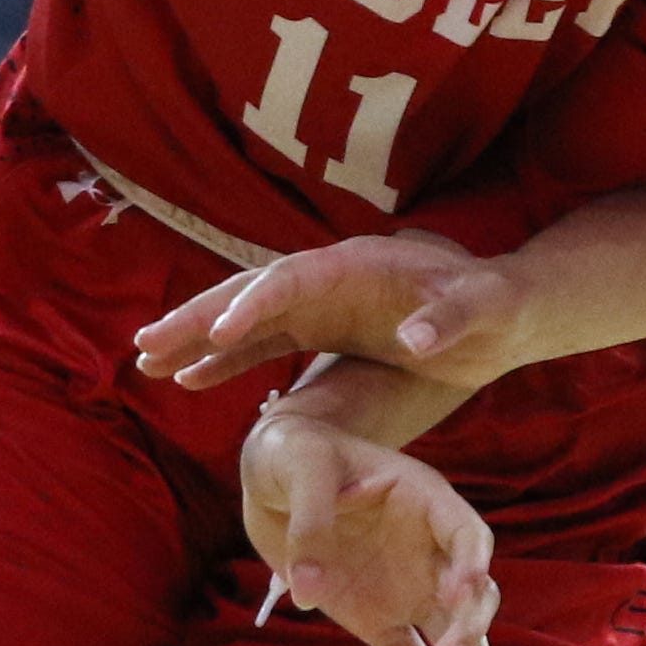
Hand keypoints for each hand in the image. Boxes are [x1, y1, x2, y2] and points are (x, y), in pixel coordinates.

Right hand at [135, 232, 531, 397]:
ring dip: (195, 340)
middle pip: (250, 294)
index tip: (221, 331)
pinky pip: (260, 347)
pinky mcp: (318, 330)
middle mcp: (327, 279)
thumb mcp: (484, 311)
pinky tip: (188, 380)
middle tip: (147, 344)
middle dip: (198, 318)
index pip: (294, 278)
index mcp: (358, 265)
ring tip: (146, 362)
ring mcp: (318, 305)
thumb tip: (413, 341)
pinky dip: (223, 362)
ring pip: (243, 320)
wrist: (499, 312)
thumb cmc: (495, 305)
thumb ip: (451, 320)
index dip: (256, 302)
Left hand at [241, 412, 507, 645]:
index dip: (470, 564)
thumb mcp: (303, 470)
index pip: (467, 535)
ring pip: (455, 640)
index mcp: (425, 502)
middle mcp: (428, 550)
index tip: (458, 591)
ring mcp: (407, 589)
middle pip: (472, 595)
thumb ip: (310, 523)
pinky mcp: (378, 620)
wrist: (273, 474)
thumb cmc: (297, 455)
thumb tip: (307, 593)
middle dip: (470, 628)